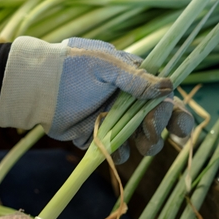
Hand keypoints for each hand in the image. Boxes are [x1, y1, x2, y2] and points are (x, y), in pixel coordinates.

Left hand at [0, 37, 193, 162]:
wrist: (37, 88)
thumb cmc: (71, 68)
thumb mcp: (106, 66)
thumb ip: (136, 79)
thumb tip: (168, 87)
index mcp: (134, 80)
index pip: (164, 98)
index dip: (176, 114)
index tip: (182, 129)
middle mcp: (127, 102)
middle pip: (157, 122)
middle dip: (159, 130)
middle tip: (151, 133)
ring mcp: (114, 120)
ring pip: (141, 140)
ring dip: (144, 144)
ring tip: (138, 142)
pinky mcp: (99, 137)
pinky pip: (118, 151)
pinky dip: (120, 153)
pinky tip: (114, 147)